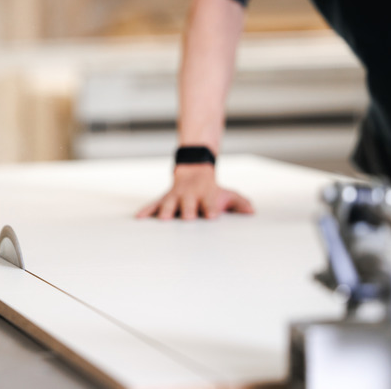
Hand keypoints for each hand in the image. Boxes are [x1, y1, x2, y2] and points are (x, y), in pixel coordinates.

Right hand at [136, 164, 253, 219]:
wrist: (193, 171)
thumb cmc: (212, 190)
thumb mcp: (228, 194)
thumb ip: (239, 203)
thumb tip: (252, 212)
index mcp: (206, 196)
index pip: (210, 204)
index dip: (211, 209)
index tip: (212, 216)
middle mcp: (190, 197)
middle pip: (188, 205)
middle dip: (188, 211)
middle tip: (188, 218)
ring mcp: (175, 198)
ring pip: (169, 204)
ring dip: (167, 211)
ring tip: (164, 219)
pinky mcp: (164, 200)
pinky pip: (153, 206)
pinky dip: (146, 211)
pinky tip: (139, 217)